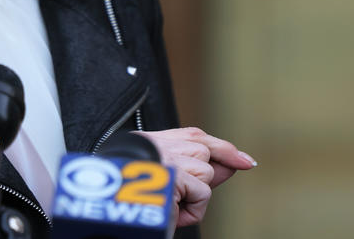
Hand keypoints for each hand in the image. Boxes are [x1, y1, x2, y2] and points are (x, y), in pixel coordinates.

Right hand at [136, 127, 256, 226]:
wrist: (111, 218)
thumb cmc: (135, 205)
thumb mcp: (172, 183)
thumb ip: (197, 169)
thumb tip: (232, 165)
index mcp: (146, 143)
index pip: (192, 136)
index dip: (219, 147)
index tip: (242, 160)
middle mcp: (154, 144)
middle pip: (203, 150)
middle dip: (208, 174)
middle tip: (188, 196)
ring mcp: (164, 157)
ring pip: (205, 171)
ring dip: (194, 195)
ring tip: (171, 206)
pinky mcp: (174, 175)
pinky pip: (203, 192)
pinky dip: (193, 210)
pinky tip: (174, 212)